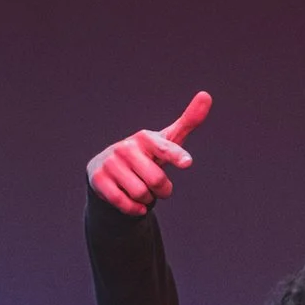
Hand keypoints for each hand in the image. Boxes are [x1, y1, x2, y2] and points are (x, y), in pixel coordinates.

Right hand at [87, 92, 211, 216]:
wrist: (108, 170)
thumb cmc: (146, 155)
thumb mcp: (166, 140)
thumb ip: (187, 122)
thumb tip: (206, 95)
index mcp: (145, 138)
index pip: (164, 148)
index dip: (176, 156)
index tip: (187, 163)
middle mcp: (126, 148)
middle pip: (157, 180)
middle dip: (163, 190)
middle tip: (158, 186)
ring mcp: (110, 163)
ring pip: (141, 194)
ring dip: (147, 199)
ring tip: (141, 190)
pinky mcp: (98, 179)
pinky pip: (124, 203)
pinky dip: (133, 209)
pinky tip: (133, 203)